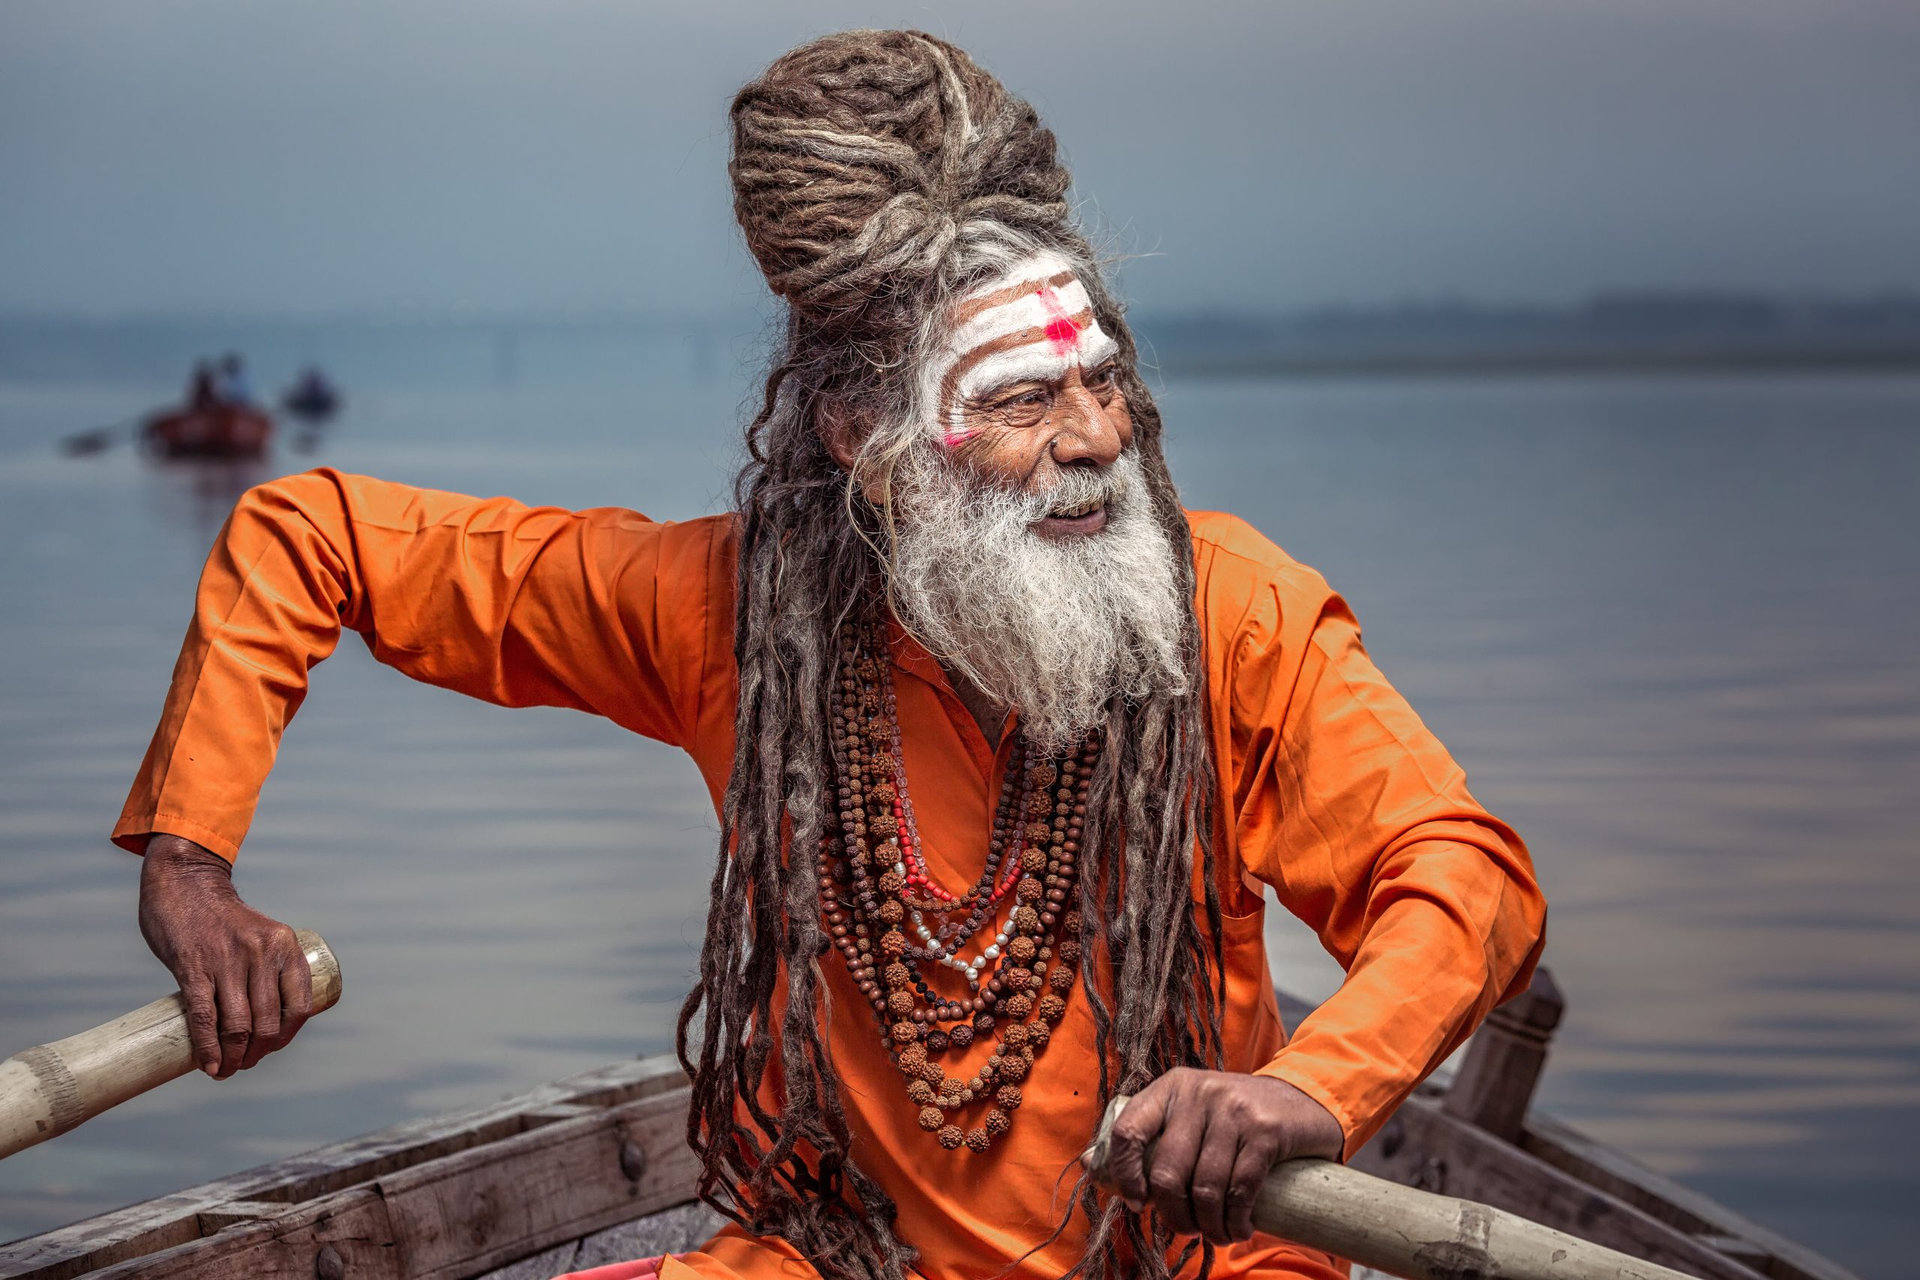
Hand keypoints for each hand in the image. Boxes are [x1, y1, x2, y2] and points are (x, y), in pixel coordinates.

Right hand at [137, 834, 311, 1077]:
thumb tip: (264, 1019)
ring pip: (238, 1025)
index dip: (287, 1036)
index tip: (270, 1048)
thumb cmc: (223, 919)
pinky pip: (205, 1016)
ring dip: (233, 1057)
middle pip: (268, 1021)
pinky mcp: (194, 967)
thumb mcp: (261, 935)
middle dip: (257, 1053)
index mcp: (284, 946)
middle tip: (243, 1064)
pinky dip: (208, 1047)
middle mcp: (261, 953)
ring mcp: (228, 960)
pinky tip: (208, 1064)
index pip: (299, 1005)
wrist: (185, 883)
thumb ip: (267, 969)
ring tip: (225, 1070)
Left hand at [1105, 1068, 1344, 1244]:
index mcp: (1170, 1088)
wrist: (1304, 1097)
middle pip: (1168, 1172)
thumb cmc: (1236, 1115)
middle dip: (1174, 1215)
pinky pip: (1240, 1189)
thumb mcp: (1189, 1112)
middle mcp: (1198, 1093)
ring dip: (1209, 1226)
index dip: (1126, 1176)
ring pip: (1205, 1187)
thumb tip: (1090, 1163)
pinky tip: (1239, 1229)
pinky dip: (1236, 1221)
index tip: (1137, 1204)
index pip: (1129, 1131)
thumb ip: (1148, 1134)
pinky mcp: (1265, 1130)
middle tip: (1187, 1229)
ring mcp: (1233, 1110)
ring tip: (1217, 1235)